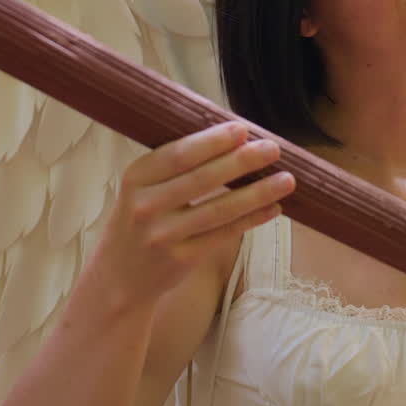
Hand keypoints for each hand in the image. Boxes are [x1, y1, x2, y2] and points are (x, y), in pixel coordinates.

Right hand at [95, 121, 294, 304]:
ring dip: (257, 193)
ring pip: (218, 210)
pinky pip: (223, 235)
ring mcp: (163, 235)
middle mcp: (146, 206)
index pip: (179, 154)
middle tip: (273, 148)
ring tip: (287, 179)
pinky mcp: (181, 259)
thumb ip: (177, 165)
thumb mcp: (144, 187)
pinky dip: (251, 220)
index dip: (213, 141)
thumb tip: (235, 137)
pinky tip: (274, 208)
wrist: (119, 277)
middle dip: (242, 161)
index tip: (243, 129)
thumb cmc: (141, 219)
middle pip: (202, 179)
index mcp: (136, 177)